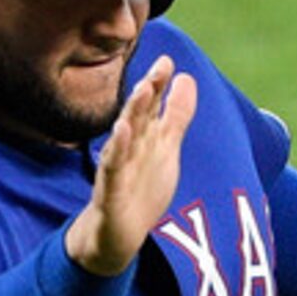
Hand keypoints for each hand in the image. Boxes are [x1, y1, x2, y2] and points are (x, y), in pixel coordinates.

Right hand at [65, 56, 198, 275]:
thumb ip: (175, 114)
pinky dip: (117, 150)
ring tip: (142, 90)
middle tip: (159, 69)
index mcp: (144, 138)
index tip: (169, 60)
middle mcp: (129, 148)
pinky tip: (121, 132)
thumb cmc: (140, 188)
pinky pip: (113, 168)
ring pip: (124, 137)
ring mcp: (117, 168)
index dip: (159, 84)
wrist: (116, 235)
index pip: (151, 106)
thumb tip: (186, 77)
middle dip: (148, 92)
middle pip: (138, 115)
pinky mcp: (109, 192)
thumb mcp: (165, 147)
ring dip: (132, 113)